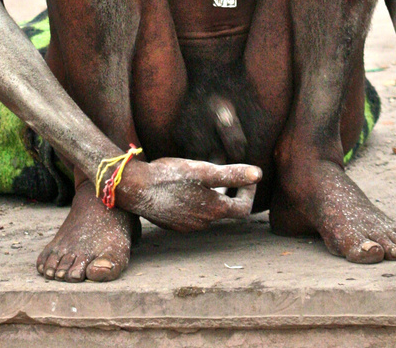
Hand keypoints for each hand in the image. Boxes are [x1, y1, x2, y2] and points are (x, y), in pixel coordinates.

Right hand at [116, 156, 261, 231]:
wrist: (136, 188)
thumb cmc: (170, 177)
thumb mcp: (204, 170)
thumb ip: (232, 174)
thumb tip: (258, 174)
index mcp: (213, 211)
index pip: (243, 209)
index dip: (249, 193)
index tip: (248, 178)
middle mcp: (202, 223)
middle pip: (226, 210)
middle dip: (231, 190)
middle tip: (228, 171)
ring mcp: (186, 225)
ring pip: (208, 211)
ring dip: (213, 194)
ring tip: (207, 172)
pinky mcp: (173, 223)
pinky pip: (193, 212)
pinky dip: (198, 198)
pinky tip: (188, 183)